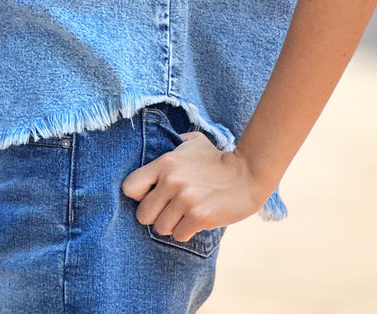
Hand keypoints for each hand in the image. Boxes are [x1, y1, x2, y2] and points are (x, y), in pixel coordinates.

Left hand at [120, 130, 273, 241]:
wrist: (247, 174)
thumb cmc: (217, 159)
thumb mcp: (192, 141)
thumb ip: (172, 144)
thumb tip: (156, 145)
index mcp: (165, 163)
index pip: (129, 187)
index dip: (139, 195)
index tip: (151, 195)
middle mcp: (171, 182)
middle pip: (143, 215)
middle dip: (155, 215)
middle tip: (170, 209)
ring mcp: (185, 200)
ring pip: (161, 228)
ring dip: (172, 224)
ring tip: (185, 213)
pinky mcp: (199, 217)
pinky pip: (179, 235)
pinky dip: (186, 231)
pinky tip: (196, 219)